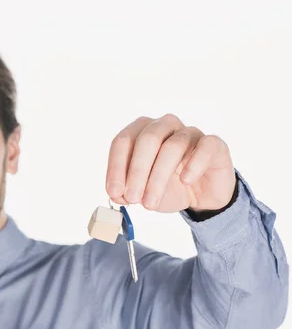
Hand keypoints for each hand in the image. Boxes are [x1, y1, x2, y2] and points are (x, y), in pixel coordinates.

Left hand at [105, 114, 236, 213]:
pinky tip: (186, 181)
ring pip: (172, 146)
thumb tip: (117, 194)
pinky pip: (205, 147)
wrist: (202, 196)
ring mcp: (190, 132)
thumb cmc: (168, 187)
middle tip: (132, 198)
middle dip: (137, 171)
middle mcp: (164, 126)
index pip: (123, 141)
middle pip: (147, 139)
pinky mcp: (213, 144)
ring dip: (158, 177)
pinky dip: (193, 165)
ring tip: (151, 202)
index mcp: (141, 132)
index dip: (116, 167)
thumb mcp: (143, 194)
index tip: (114, 192)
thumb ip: (127, 192)